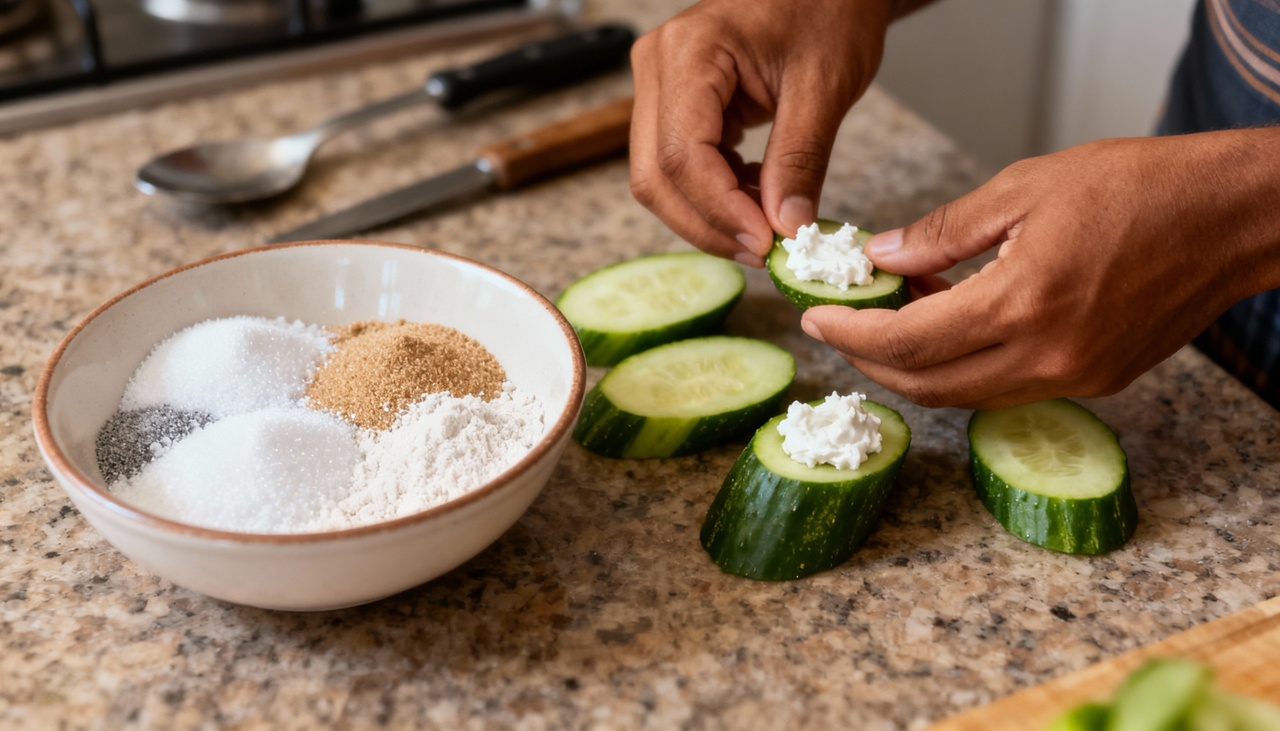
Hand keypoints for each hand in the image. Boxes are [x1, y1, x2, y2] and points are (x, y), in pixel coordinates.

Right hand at [628, 0, 892, 265]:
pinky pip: (677, 166)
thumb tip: (786, 226)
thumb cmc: (828, 10)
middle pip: (656, 176)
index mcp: (690, 51)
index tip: (766, 241)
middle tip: (764, 250)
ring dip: (709, 215)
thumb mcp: (825, 85)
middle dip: (708, 224)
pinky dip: (714, 195)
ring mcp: (659, 85)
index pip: (683, 155)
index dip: (720, 210)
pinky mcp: (673, 103)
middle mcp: (658, 66)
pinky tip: (755, 197)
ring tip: (766, 225)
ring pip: (659, 179)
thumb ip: (800, 159)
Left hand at [801, 130, 1279, 408]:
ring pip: (966, 394)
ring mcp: (1075, 377)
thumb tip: (882, 255)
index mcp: (1023, 304)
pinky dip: (966, 363)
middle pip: (928, 385)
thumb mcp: (1025, 187)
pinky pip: (1007, 387)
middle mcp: (1048, 357)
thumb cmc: (1139, 187)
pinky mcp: (1097, 380)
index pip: (908, 342)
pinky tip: (954, 320)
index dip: (851, 334)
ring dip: (918, 364)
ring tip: (897, 312)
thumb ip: (943, 231)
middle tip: (840, 326)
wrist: (1232, 217)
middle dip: (872, 360)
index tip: (816, 318)